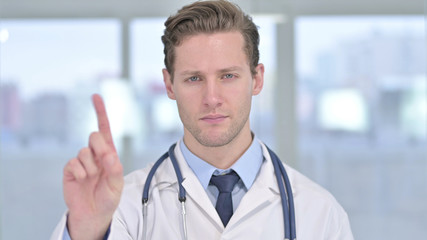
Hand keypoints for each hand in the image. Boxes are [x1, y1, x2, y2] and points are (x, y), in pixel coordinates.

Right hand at [63, 94, 123, 239]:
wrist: (94, 213)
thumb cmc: (108, 197)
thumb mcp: (117, 184)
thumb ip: (114, 168)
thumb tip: (108, 153)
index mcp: (109, 153)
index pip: (105, 129)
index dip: (100, 112)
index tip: (95, 96)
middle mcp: (95, 154)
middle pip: (94, 136)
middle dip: (99, 146)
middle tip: (102, 162)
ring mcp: (82, 161)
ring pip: (84, 151)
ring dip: (91, 166)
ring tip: (92, 178)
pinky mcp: (70, 169)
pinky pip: (73, 163)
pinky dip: (79, 173)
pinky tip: (82, 180)